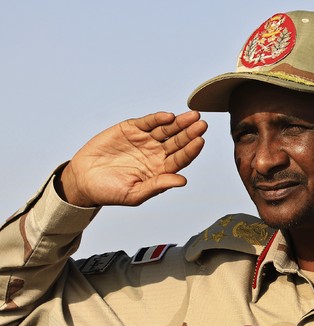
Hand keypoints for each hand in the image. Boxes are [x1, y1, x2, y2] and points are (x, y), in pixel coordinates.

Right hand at [56, 111, 206, 206]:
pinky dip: (158, 118)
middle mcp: (157, 154)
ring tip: (192, 116)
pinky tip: (168, 116)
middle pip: (178, 142)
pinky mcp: (131, 129)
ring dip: (180, 122)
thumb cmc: (110, 192)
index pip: (181, 159)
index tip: (200, 141)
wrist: (83, 180)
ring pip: (167, 129)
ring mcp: (145, 140)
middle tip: (202, 124)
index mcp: (161, 170)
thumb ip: (158, 185)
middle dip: (190, 133)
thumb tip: (182, 181)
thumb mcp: (135, 193)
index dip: (191, 150)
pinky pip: (148, 122)